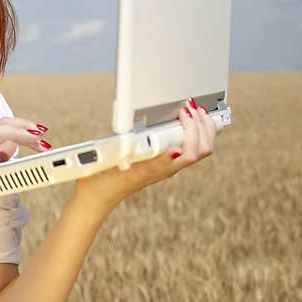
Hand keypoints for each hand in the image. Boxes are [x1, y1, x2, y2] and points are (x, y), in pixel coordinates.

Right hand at [73, 99, 218, 219]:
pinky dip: (192, 133)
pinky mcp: (160, 162)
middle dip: (204, 126)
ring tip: (196, 111)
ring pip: (198, 150)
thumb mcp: (124, 166)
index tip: (181, 110)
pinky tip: (184, 123)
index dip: (193, 127)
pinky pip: (188, 150)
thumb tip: (177, 152)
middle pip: (203, 150)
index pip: (193, 151)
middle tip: (193, 107)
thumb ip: (150, 159)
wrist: (97, 194)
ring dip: (202, 129)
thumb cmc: (106, 180)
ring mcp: (166, 165)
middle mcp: (168, 167)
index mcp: (161, 168)